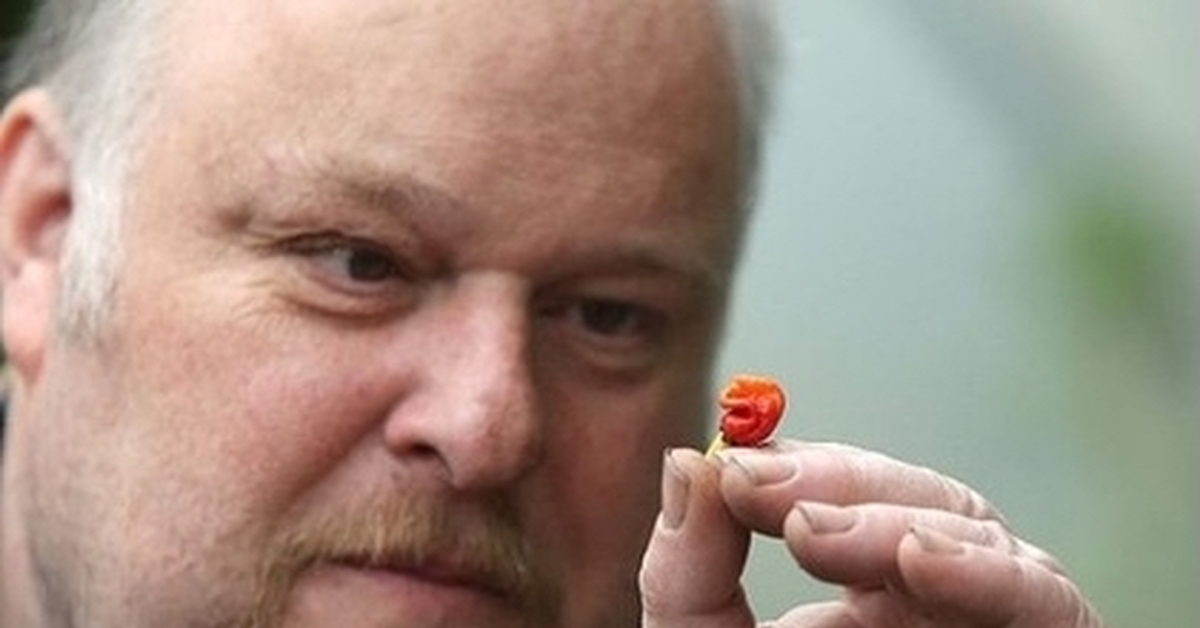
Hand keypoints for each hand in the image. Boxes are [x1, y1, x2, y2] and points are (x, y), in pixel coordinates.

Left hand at [639, 441, 1103, 626]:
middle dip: (838, 484)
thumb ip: (690, 571)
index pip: (848, 492)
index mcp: (861, 595)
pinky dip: (991, 573)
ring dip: (892, 520)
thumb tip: (688, 461)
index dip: (801, 466)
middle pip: (915, 498)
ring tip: (810, 534)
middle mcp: (932, 603)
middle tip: (759, 489)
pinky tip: (918, 558)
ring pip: (978, 533)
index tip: (736, 467)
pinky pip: (1045, 601)